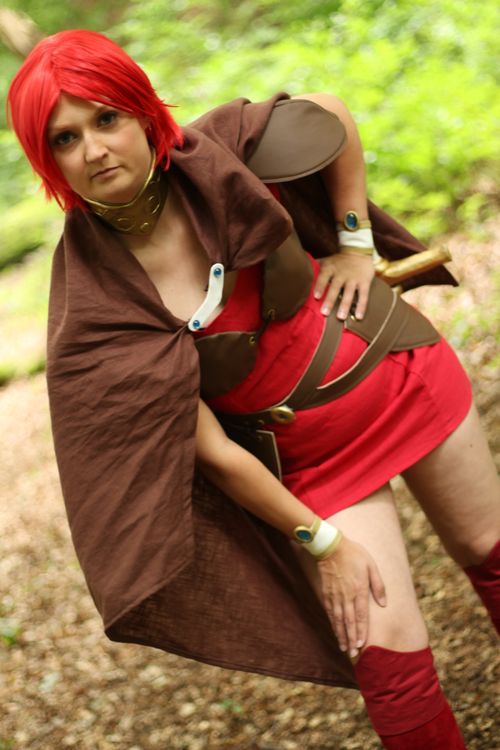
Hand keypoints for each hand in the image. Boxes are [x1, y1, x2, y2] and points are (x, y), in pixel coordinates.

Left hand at [314, 253, 374, 320]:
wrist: (358, 251)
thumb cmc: (338, 261)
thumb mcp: (327, 261)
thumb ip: (315, 268)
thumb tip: (300, 275)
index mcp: (330, 268)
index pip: (323, 277)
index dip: (320, 286)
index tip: (316, 297)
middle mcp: (341, 274)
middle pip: (335, 287)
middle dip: (330, 300)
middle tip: (325, 313)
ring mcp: (353, 278)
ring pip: (349, 293)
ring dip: (345, 305)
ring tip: (341, 317)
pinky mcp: (364, 282)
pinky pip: (363, 295)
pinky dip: (361, 306)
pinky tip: (359, 316)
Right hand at [316, 535, 386, 657]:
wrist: (330, 546)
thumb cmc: (353, 554)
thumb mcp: (371, 565)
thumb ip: (378, 585)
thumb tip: (383, 603)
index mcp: (359, 589)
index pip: (361, 615)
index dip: (361, 631)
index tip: (361, 645)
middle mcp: (346, 595)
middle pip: (349, 622)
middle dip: (351, 639)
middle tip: (353, 654)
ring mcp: (335, 595)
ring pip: (339, 620)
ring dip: (341, 635)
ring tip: (344, 648)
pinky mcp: (327, 593)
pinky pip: (330, 612)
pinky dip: (333, 624)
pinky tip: (335, 631)